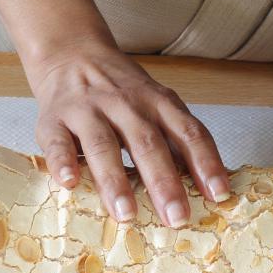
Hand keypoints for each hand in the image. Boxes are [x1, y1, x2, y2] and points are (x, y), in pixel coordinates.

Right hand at [27, 38, 230, 225]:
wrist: (73, 54)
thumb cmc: (123, 93)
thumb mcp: (157, 105)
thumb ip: (178, 140)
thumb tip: (210, 188)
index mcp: (159, 103)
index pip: (189, 133)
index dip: (206, 164)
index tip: (219, 195)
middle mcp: (126, 104)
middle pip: (148, 143)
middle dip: (164, 182)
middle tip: (176, 217)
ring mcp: (88, 110)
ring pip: (103, 145)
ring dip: (115, 180)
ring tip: (126, 214)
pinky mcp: (53, 120)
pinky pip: (58, 142)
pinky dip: (63, 162)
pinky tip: (69, 183)